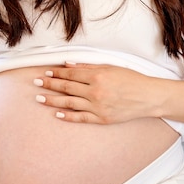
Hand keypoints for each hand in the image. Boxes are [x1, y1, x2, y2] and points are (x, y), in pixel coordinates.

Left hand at [34, 63, 155, 123]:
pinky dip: (68, 116)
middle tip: (36, 83)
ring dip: (53, 100)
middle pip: (67, 87)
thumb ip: (89, 67)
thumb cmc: (131, 79)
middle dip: (50, 84)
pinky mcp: (102, 119)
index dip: (57, 73)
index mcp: (97, 76)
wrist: (148, 97)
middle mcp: (95, 92)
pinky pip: (81, 118)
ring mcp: (98, 107)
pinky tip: (57, 114)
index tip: (46, 72)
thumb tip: (69, 65)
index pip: (71, 74)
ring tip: (39, 98)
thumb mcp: (110, 67)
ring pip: (70, 103)